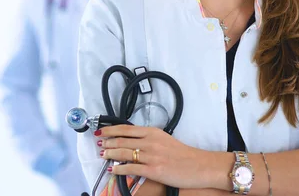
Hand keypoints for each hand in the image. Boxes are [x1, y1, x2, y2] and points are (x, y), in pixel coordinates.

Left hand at [97, 125, 220, 189]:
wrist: (199, 166)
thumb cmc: (183, 154)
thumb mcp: (165, 139)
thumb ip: (149, 138)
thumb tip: (132, 140)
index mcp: (152, 132)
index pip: (126, 128)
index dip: (111, 130)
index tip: (101, 130)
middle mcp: (150, 142)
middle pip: (122, 140)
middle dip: (107, 142)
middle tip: (99, 143)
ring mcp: (151, 156)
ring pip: (124, 153)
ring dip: (110, 154)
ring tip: (103, 154)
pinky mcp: (153, 170)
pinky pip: (131, 169)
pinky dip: (119, 169)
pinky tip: (112, 170)